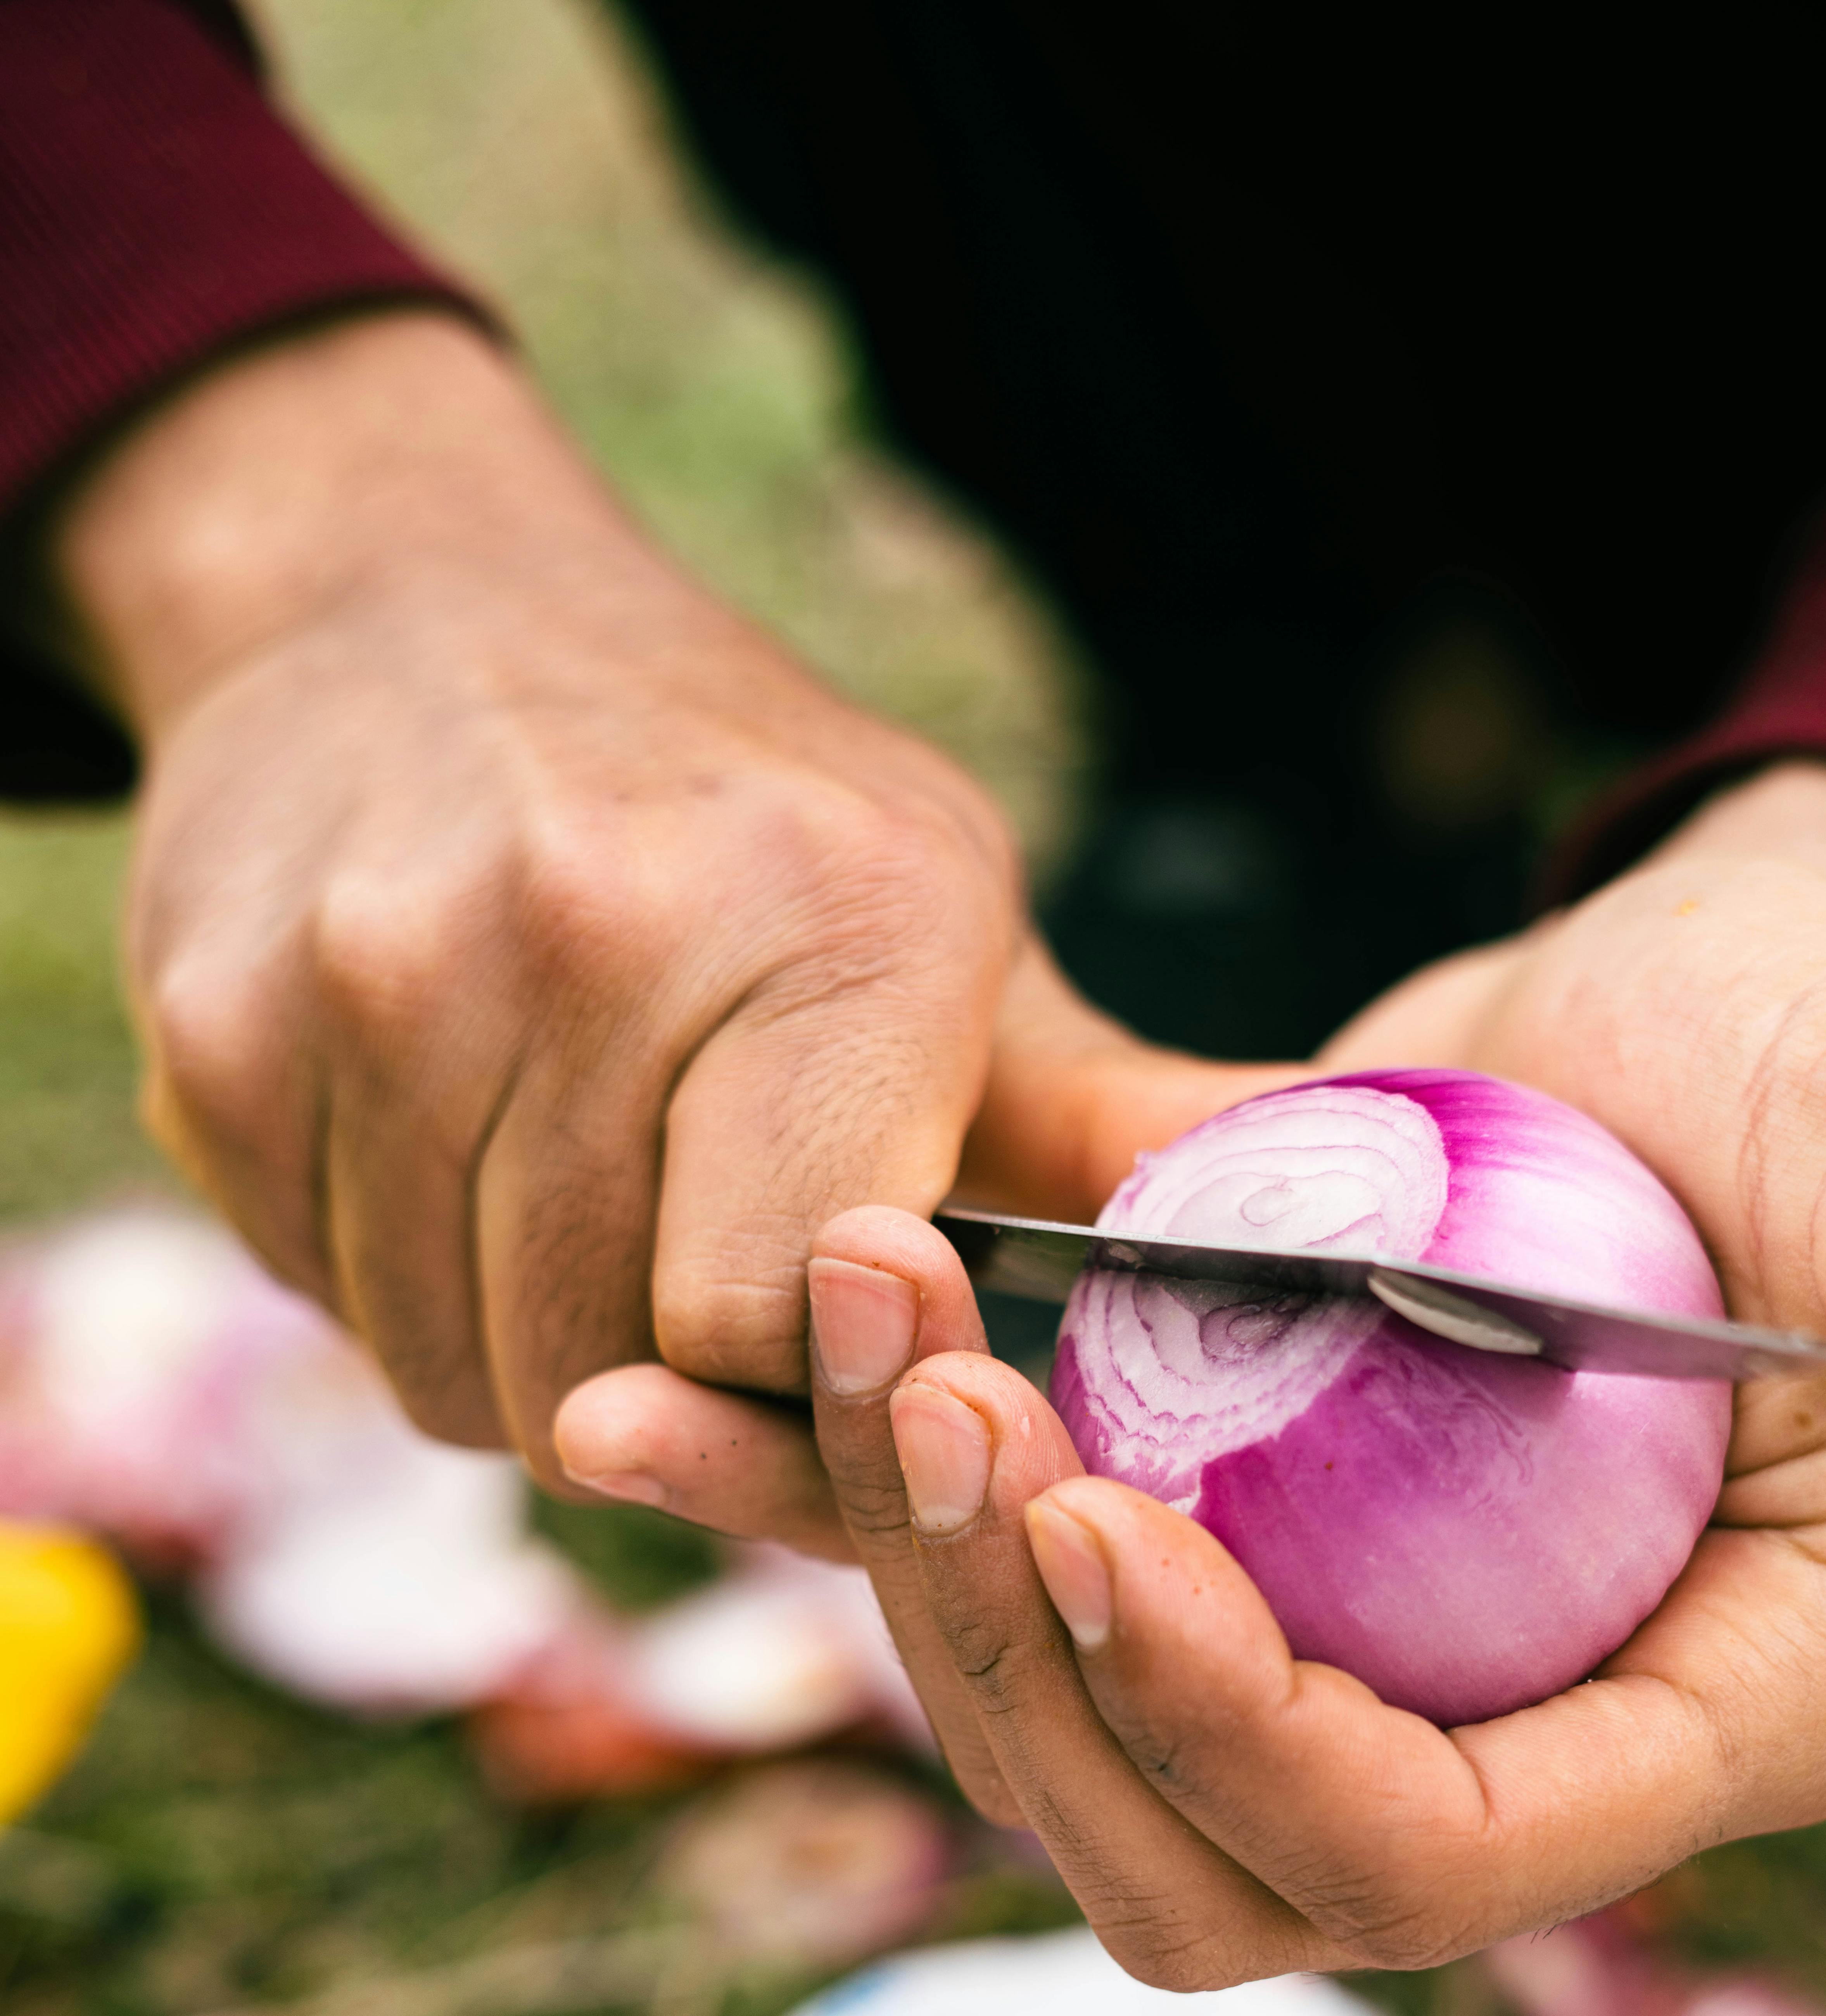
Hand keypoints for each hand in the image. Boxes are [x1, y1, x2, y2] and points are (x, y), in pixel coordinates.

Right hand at [51, 310, 1154, 1549]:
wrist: (416, 607)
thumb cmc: (745, 824)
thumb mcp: (962, 941)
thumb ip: (1126, 1138)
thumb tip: (1405, 1271)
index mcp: (833, 924)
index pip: (774, 1321)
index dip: (795, 1390)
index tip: (811, 1344)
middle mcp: (591, 931)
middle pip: (605, 1381)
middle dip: (660, 1402)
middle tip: (682, 1286)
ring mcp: (380, 976)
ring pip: (455, 1371)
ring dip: (523, 1356)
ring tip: (572, 1207)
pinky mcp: (223, 1029)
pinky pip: (328, 1297)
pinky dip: (397, 1280)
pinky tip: (446, 1152)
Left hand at [775, 770, 1825, 1976]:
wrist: (1664, 1034)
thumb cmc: (1816, 1068)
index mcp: (1691, 1726)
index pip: (1425, 1853)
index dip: (1244, 1735)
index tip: (1091, 1518)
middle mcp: (1498, 1761)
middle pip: (1200, 1870)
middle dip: (1037, 1675)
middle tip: (928, 1404)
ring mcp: (1336, 1693)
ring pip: (1061, 1766)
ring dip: (909, 1578)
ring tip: (843, 1330)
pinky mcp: (1207, 1592)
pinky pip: (996, 1630)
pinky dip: (847, 1522)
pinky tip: (696, 1406)